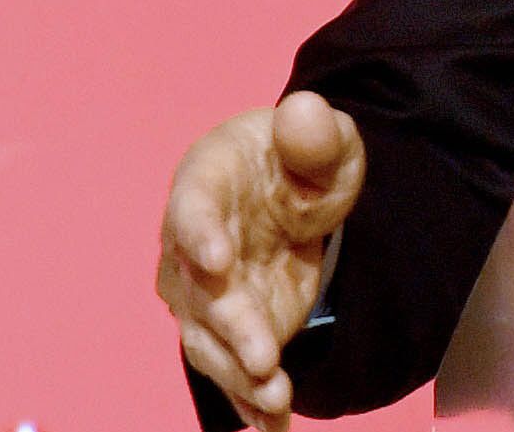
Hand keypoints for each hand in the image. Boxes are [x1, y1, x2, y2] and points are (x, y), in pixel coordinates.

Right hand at [156, 90, 366, 429]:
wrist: (293, 192)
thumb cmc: (300, 156)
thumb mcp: (323, 137)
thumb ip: (315, 132)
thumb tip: (304, 112)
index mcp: (204, 184)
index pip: (193, 209)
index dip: (200, 234)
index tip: (218, 261)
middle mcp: (190, 246)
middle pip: (201, 292)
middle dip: (230, 328)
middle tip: (264, 358)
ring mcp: (205, 294)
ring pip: (209, 340)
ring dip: (238, 374)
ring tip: (276, 401)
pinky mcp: (229, 327)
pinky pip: (229, 367)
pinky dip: (248, 398)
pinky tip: (272, 426)